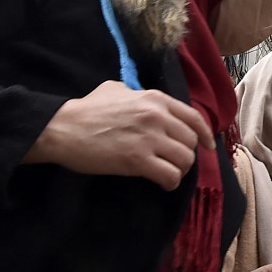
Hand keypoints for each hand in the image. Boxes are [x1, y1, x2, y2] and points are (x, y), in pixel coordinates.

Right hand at [22, 80, 214, 190]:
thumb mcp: (116, 89)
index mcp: (155, 99)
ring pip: (185, 159)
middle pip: (191, 141)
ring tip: (168, 173)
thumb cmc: (86, 109)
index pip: (193, 118)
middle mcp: (158, 117)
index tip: (208, 146)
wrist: (63, 128)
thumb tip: (140, 96)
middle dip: (186, 154)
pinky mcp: (138, 160)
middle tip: (174, 162)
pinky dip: (170, 182)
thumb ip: (135, 92)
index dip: (205, 134)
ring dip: (179, 170)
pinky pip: (170, 175)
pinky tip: (162, 183)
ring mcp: (149, 138)